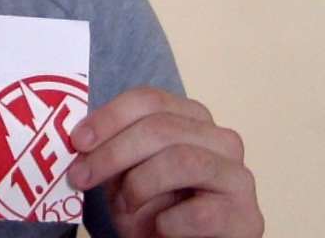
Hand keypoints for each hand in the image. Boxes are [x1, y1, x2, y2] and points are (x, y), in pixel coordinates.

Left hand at [67, 86, 262, 237]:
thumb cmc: (153, 211)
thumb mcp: (124, 175)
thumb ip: (110, 150)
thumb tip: (79, 139)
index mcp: (191, 119)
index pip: (149, 100)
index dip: (110, 117)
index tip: (78, 141)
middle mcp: (221, 140)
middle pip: (161, 128)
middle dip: (113, 153)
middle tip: (81, 177)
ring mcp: (238, 177)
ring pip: (182, 161)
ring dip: (139, 185)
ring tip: (124, 209)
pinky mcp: (246, 218)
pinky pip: (199, 213)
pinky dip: (167, 223)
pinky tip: (160, 229)